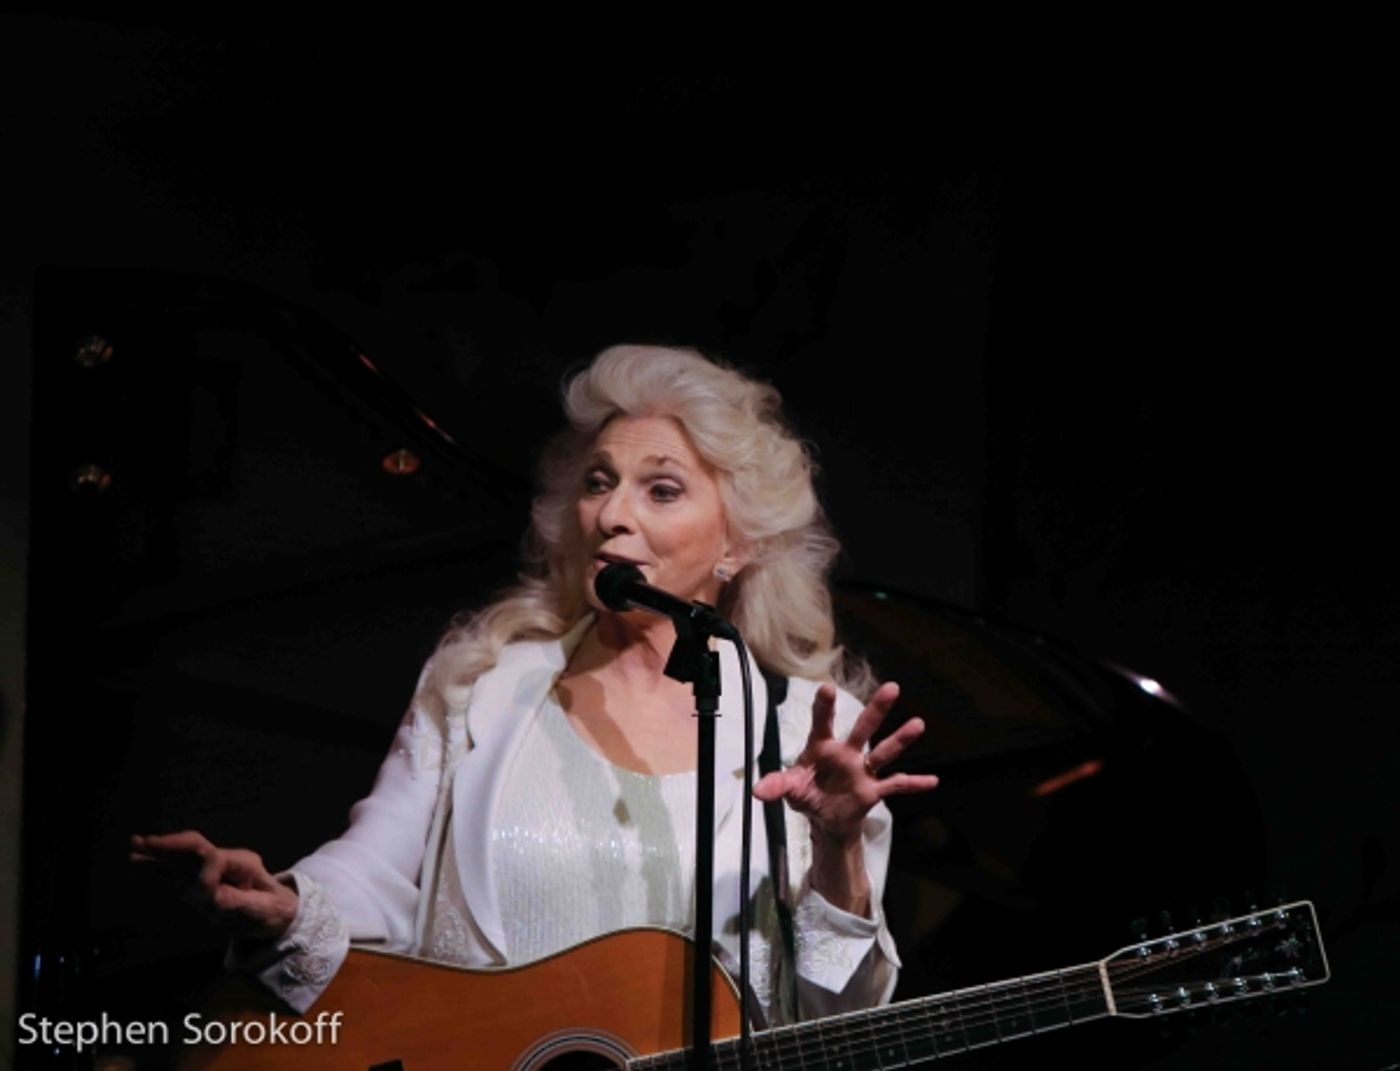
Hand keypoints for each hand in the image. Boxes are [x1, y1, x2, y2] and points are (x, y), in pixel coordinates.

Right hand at [130, 830, 298, 940]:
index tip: (206, 893)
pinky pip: (179, 869)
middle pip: (194, 847)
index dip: (204, 874)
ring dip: (160, 851)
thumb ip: (235, 904)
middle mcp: (225, 861)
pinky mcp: (203, 880)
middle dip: (170, 845)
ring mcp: (213, 869)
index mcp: (242, 863)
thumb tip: (212, 898)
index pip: (214, 859)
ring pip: (184, 855)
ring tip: (137, 846)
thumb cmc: (272, 907)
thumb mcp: (262, 909)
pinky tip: (142, 860)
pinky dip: (161, 864)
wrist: (278, 908)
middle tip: (143, 843)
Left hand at [753, 681, 937, 914]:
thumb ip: (777, 786)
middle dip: (876, 709)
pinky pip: (895, 785)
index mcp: (822, 748)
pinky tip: (933, 780)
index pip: (822, 722)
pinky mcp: (873, 791)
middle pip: (863, 728)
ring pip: (883, 752)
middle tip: (892, 687)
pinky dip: (913, 784)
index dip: (824, 706)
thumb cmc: (806, 794)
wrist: (824, 820)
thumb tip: (758, 791)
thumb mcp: (789, 790)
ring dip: (900, 740)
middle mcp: (846, 754)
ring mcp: (862, 771)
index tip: (827, 687)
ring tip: (918, 724)